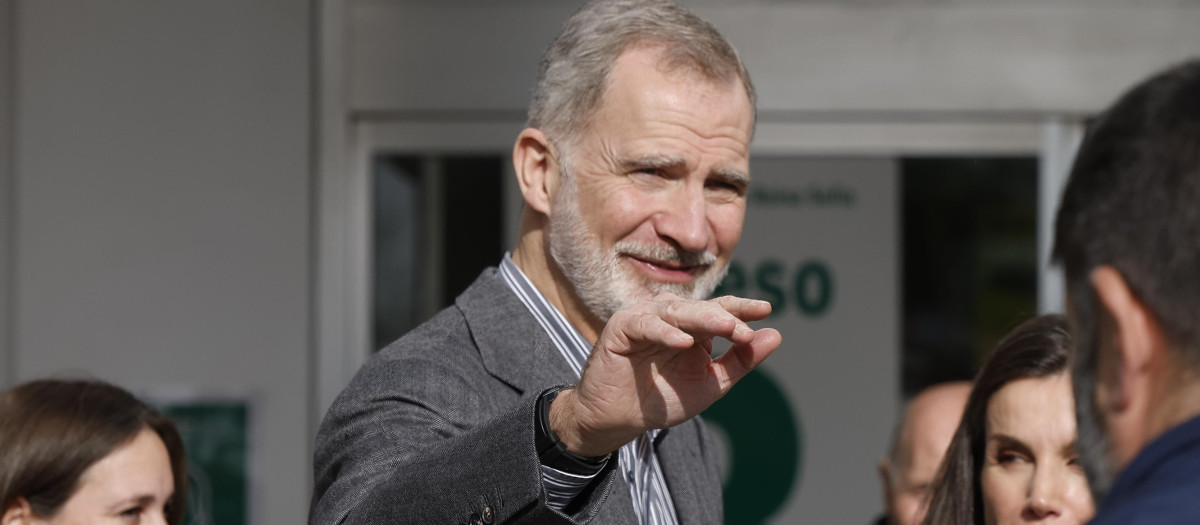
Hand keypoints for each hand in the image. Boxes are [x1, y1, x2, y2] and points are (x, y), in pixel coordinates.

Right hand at [549, 293, 781, 456]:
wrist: (619, 419)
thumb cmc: (662, 398)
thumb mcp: (710, 383)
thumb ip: (740, 361)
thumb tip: (776, 336)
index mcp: (693, 325)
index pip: (720, 309)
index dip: (742, 308)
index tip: (766, 310)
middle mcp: (670, 316)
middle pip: (701, 309)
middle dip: (725, 317)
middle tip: (744, 330)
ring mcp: (645, 318)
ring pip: (676, 311)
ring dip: (701, 319)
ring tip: (725, 328)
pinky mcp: (621, 327)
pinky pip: (645, 324)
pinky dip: (664, 332)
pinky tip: (683, 342)